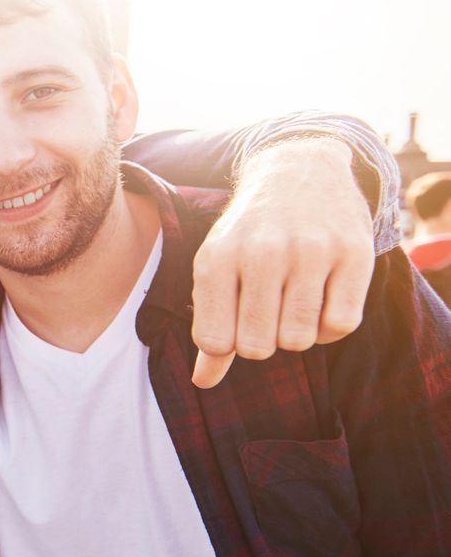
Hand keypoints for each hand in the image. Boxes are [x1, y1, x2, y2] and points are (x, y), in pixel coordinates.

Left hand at [191, 137, 373, 387]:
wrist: (299, 172)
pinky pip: (342, 325)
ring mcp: (310, 251)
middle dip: (262, 341)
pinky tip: (321, 301)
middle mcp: (262, 252)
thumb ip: (210, 328)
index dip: (227, 343)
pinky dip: (330, 327)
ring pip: (300, 340)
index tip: (234, 320)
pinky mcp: (354, 253)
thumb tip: (202, 384)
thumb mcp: (217, 269)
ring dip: (297, 334)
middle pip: (258, 347)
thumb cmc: (250, 234)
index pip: (215, 340)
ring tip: (292, 302)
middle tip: (267, 310)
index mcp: (217, 257)